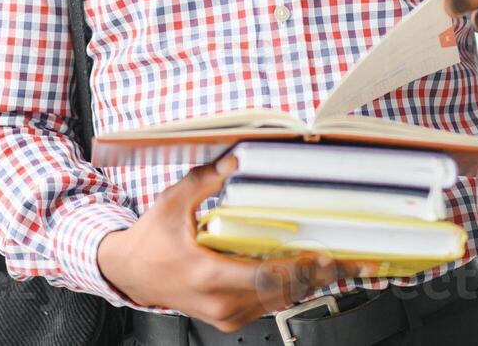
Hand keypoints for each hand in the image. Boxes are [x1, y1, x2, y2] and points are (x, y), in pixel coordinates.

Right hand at [96, 154, 358, 331]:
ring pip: (278, 302)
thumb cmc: (150, 243)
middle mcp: (221, 302)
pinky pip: (267, 305)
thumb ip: (205, 180)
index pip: (266, 277)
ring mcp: (226, 314)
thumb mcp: (173, 203)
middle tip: (346, 260)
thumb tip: (235, 159)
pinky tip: (305, 275)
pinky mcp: (228, 318)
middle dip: (316, 276)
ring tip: (335, 266)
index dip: (299, 269)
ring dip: (306, 284)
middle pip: (281, 293)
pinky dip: (287, 290)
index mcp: (209, 276)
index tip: (324, 256)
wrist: (131, 273)